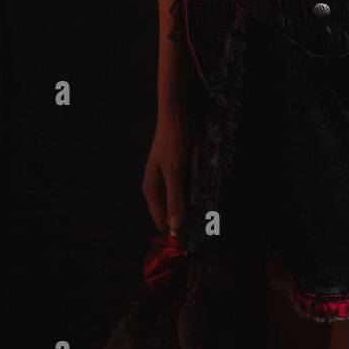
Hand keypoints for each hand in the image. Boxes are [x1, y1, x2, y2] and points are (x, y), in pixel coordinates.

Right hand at [142, 116, 186, 237]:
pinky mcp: (179, 175)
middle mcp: (159, 190)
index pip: (162, 221)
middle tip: (195, 185)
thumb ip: (175, 200)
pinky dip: (195, 181)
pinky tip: (196, 167)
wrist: (177, 120)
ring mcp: (169, 182)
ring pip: (184, 199)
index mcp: (151, 191)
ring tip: (195, 170)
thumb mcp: (174, 173)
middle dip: (188, 203)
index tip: (193, 217)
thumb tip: (176, 228)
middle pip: (174, 210)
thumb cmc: (172, 144)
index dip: (177, 223)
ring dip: (194, 190)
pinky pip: (189, 187)